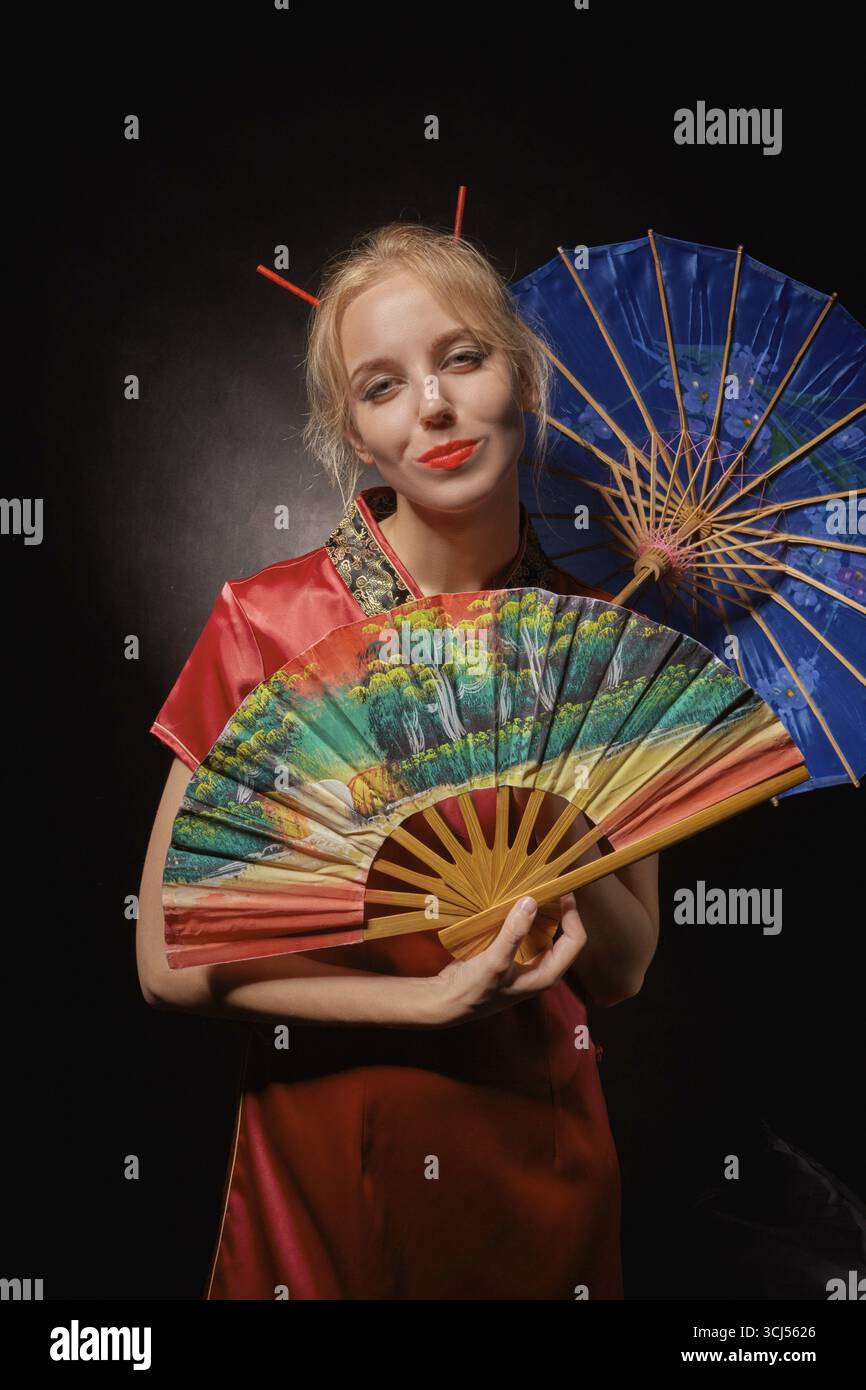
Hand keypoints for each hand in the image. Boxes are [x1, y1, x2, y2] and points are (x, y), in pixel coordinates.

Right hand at [426, 889, 586, 1028]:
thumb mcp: (495, 961)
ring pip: (542, 929)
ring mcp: (526, 960)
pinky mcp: (510, 953)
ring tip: (532, 886)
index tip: (562, 891)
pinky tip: (511, 901)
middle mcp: (541, 967)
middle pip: (562, 932)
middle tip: (547, 884)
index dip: (572, 915)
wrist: (447, 1001)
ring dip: (538, 910)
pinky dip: (521, 915)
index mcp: (547, 974)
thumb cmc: (474, 989)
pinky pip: (523, 929)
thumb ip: (514, 933)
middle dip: (557, 909)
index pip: (575, 940)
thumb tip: (531, 901)